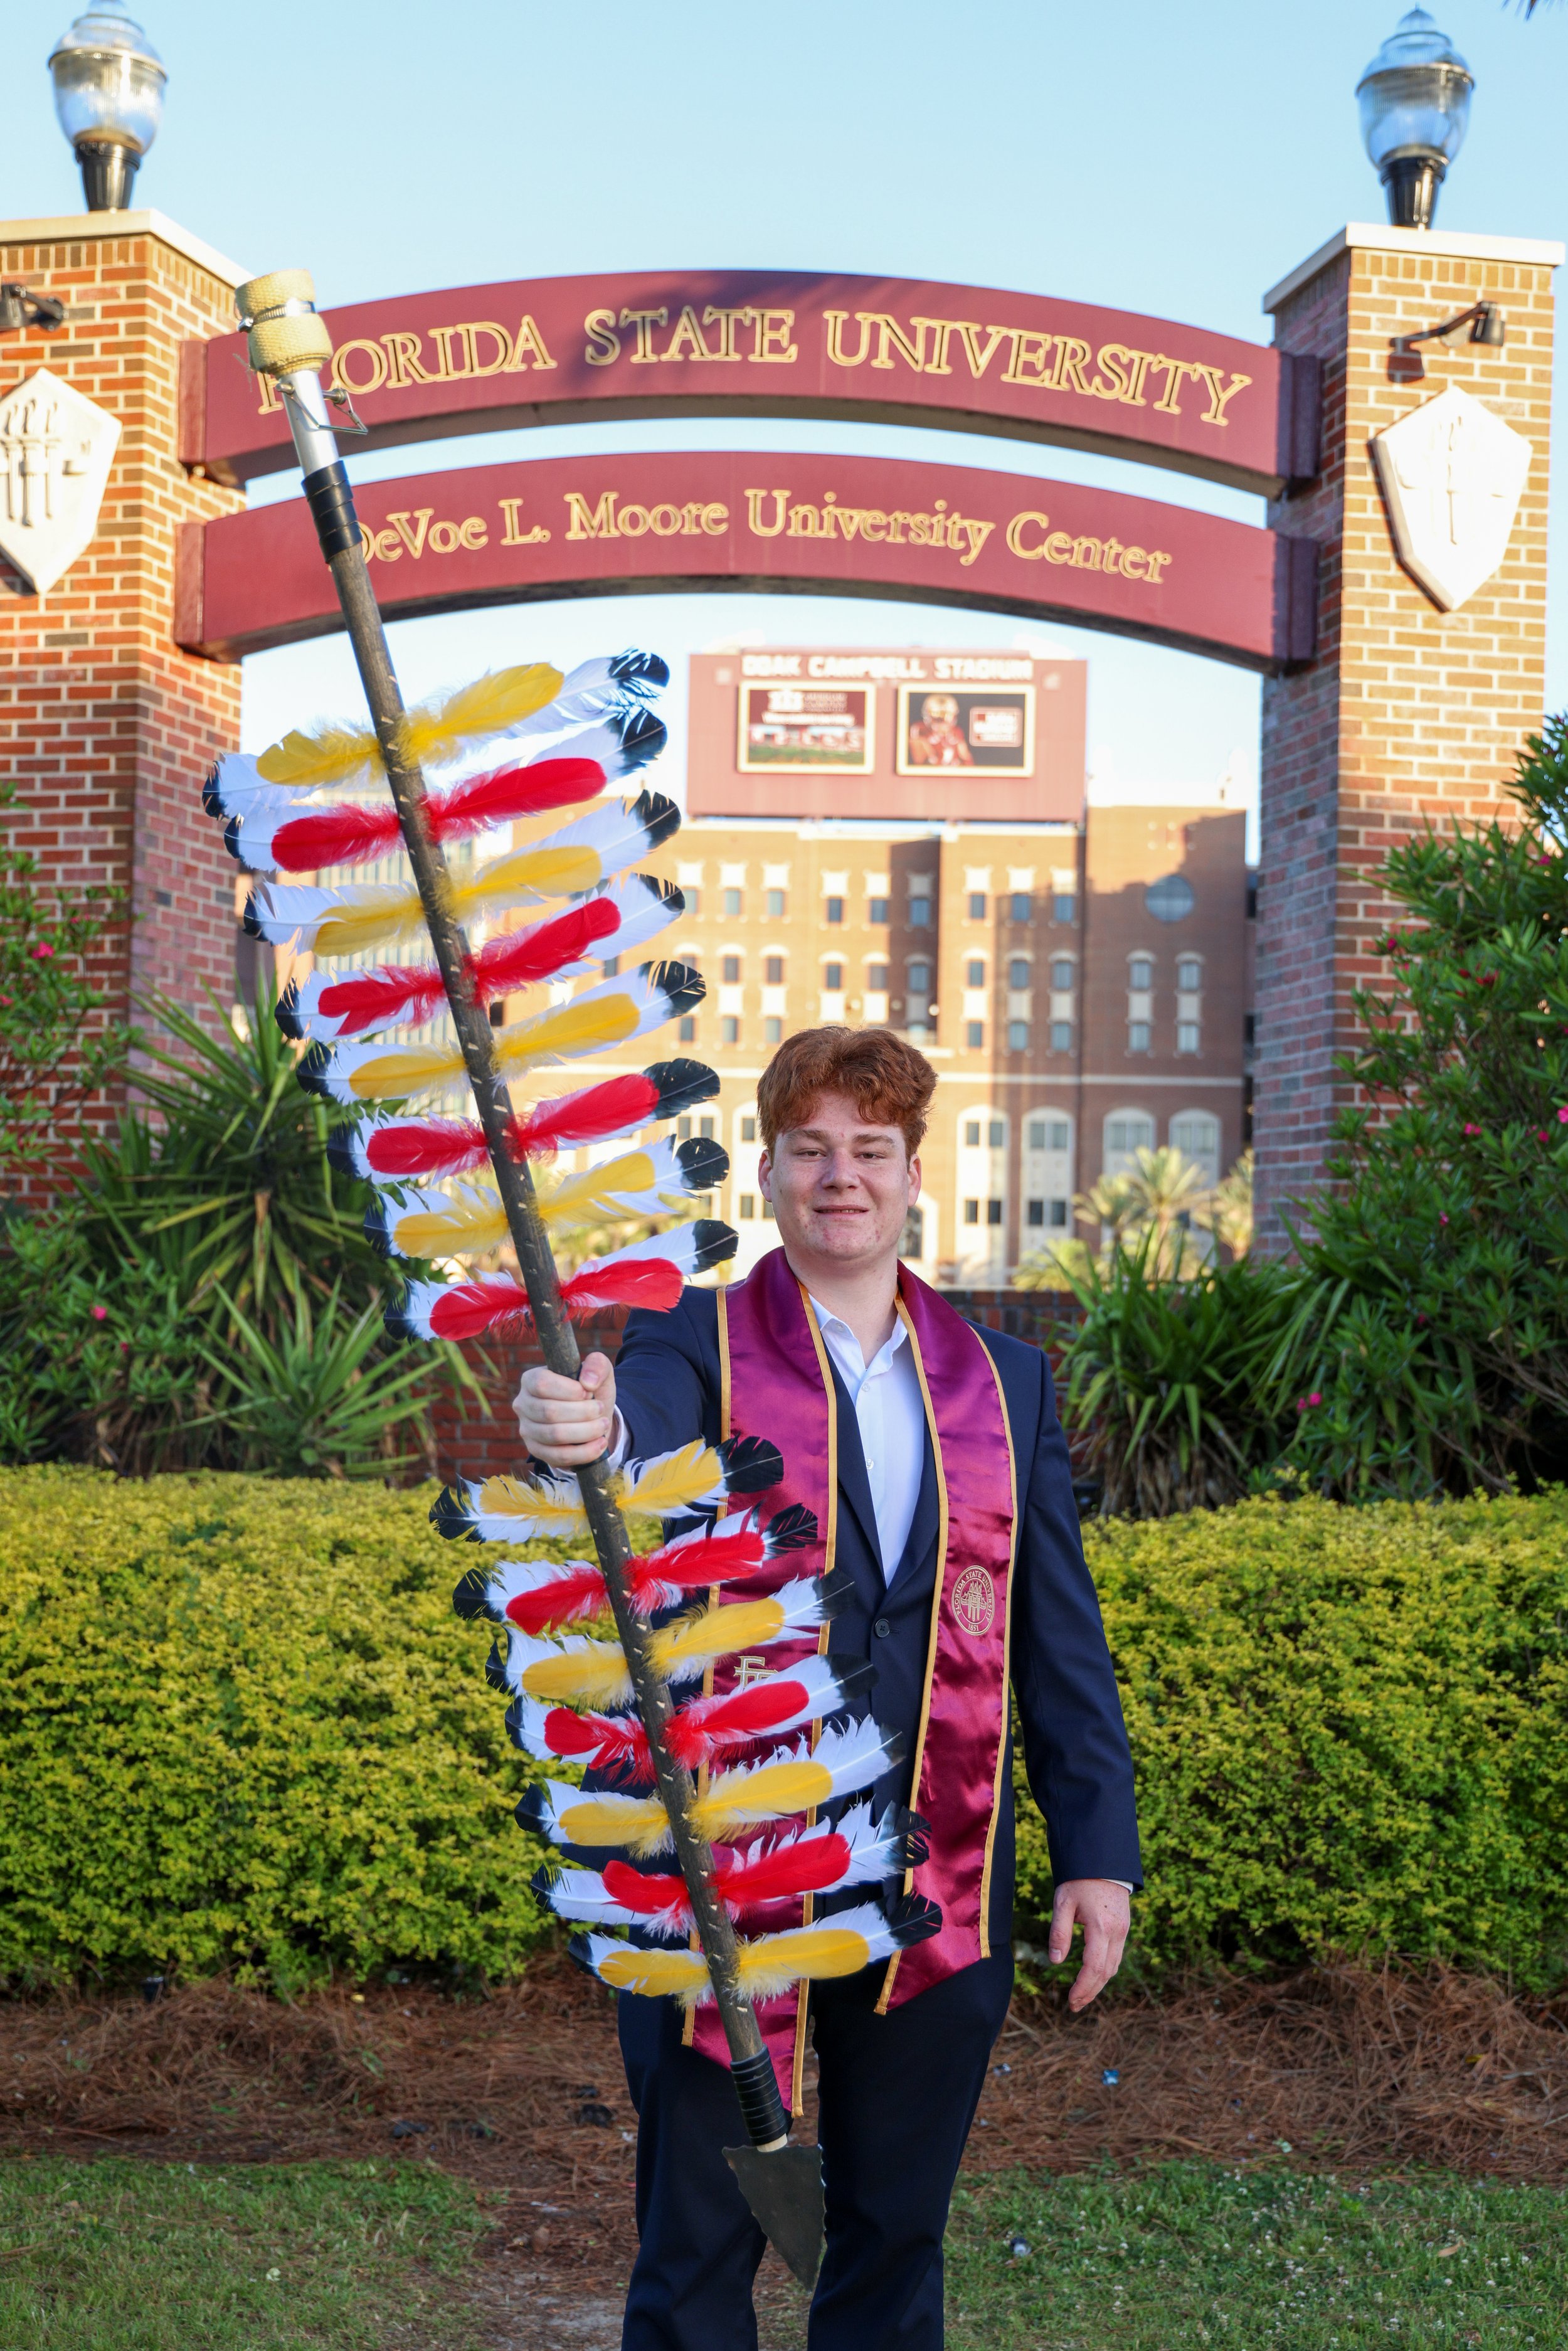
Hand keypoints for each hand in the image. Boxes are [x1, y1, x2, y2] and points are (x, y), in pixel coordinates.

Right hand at [513, 1352, 616, 1466]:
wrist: (592, 1417)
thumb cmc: (590, 1391)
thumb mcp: (599, 1372)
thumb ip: (597, 1365)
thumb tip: (588, 1382)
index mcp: (531, 1379)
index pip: (542, 1384)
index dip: (569, 1390)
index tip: (589, 1392)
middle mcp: (523, 1404)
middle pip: (549, 1412)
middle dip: (582, 1412)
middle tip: (600, 1409)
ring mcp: (527, 1430)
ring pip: (554, 1435)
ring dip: (586, 1431)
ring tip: (603, 1425)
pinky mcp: (536, 1451)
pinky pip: (559, 1456)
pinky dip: (584, 1452)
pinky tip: (600, 1443)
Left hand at [1048, 1878, 1130, 2012]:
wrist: (1103, 1861)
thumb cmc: (1079, 1880)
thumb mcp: (1063, 1903)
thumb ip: (1059, 1933)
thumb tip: (1056, 1962)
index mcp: (1101, 1927)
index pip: (1094, 1968)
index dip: (1083, 1988)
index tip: (1071, 2001)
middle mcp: (1117, 1932)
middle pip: (1106, 1972)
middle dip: (1090, 1992)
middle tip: (1074, 2006)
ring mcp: (1124, 1930)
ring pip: (1114, 1966)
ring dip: (1099, 1984)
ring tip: (1082, 1996)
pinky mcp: (1124, 1927)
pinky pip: (1116, 1955)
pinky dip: (1105, 1970)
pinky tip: (1093, 1975)